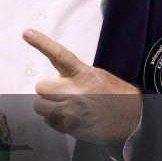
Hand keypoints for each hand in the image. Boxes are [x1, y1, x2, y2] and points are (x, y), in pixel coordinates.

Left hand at [23, 29, 141, 146]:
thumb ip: (74, 75)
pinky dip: (56, 121)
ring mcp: (73, 112)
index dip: (42, 43)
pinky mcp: (72, 127)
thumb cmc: (114, 95)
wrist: (134, 120)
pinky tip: (72, 118)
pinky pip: (50, 122)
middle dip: (47, 91)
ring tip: (67, 106)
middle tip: (61, 93)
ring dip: (49, 107)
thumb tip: (51, 82)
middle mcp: (76, 92)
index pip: (60, 55)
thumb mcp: (97, 76)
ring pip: (40, 107)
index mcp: (83, 75)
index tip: (27, 33)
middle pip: (41, 87)